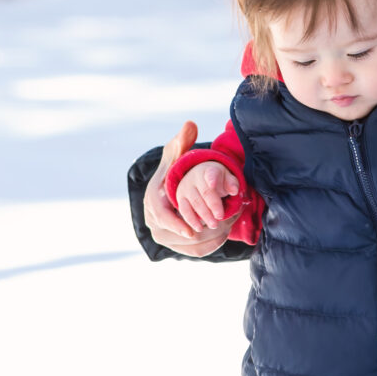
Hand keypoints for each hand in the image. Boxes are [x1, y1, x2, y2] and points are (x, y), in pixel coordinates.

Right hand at [144, 121, 237, 256]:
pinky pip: (191, 250)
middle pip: (174, 235)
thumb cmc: (175, 170)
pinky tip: (221, 238)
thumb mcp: (176, 155)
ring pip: (184, 245)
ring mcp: (163, 233)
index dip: (175, 224)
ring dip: (205, 241)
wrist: (171, 188)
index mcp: (152, 200)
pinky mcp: (174, 242)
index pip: (160, 217)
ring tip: (224, 233)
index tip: (191, 229)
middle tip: (218, 230)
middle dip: (197, 234)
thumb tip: (190, 124)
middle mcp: (154, 220)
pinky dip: (206, 246)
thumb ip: (182, 142)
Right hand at [174, 161, 239, 232]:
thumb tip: (234, 191)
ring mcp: (186, 188)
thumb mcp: (227, 178)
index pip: (211, 174)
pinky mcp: (180, 199)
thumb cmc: (218, 180)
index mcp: (209, 171)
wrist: (199, 176)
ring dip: (204, 215)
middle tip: (220, 217)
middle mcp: (194, 179)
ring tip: (214, 225)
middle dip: (213, 206)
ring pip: (194, 202)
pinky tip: (199, 228)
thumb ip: (232, 184)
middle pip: (204, 192)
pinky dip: (192, 220)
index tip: (213, 184)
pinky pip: (185, 210)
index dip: (212, 179)